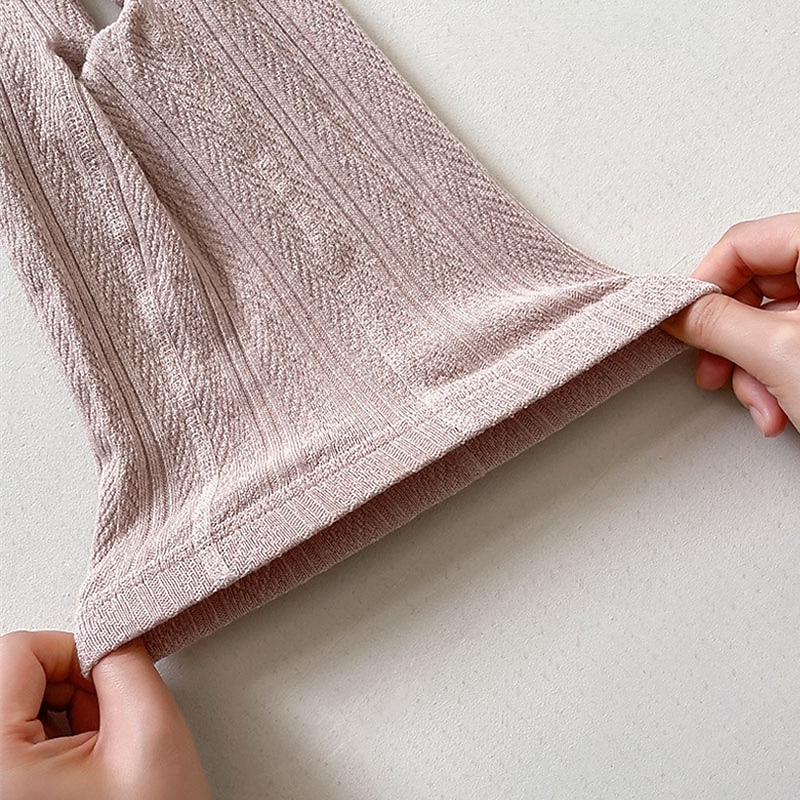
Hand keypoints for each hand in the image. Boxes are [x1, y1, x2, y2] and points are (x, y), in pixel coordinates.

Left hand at [0, 630, 210, 799]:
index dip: (75, 653)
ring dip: (59, 715)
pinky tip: (74, 773)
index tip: (106, 679)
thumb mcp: (153, 733)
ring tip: (89, 759)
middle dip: (68, 689)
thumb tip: (108, 638)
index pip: (18, 651)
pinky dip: (48, 741)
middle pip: (10, 677)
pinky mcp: (2, 789)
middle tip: (102, 730)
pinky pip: (13, 737)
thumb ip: (127, 665)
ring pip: (12, 705)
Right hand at [662, 213, 799, 435]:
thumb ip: (717, 323)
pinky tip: (782, 410)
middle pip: (755, 286)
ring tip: (761, 405)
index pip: (744, 243)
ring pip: (771, 322)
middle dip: (731, 343)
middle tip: (716, 369)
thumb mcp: (780, 354)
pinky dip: (778, 379)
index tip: (684, 322)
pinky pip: (793, 343)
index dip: (705, 286)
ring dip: (752, 371)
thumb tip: (674, 310)